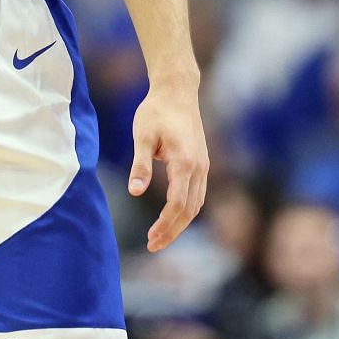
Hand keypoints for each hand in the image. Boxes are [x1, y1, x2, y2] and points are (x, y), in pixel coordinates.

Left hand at [129, 80, 208, 252]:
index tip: (150, 239)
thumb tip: (134, 192)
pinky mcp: (202, 163)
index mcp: (185, 162)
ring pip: (196, 204)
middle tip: (152, 246)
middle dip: (172, 231)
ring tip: (160, 237)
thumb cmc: (155, 111)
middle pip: (189, 210)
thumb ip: (139, 164)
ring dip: (180, 224)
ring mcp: (204, 166)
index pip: (177, 204)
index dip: (165, 225)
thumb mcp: (142, 136)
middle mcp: (199, 167)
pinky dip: (186, 211)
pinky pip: (197, 195)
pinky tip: (172, 218)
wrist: (177, 91)